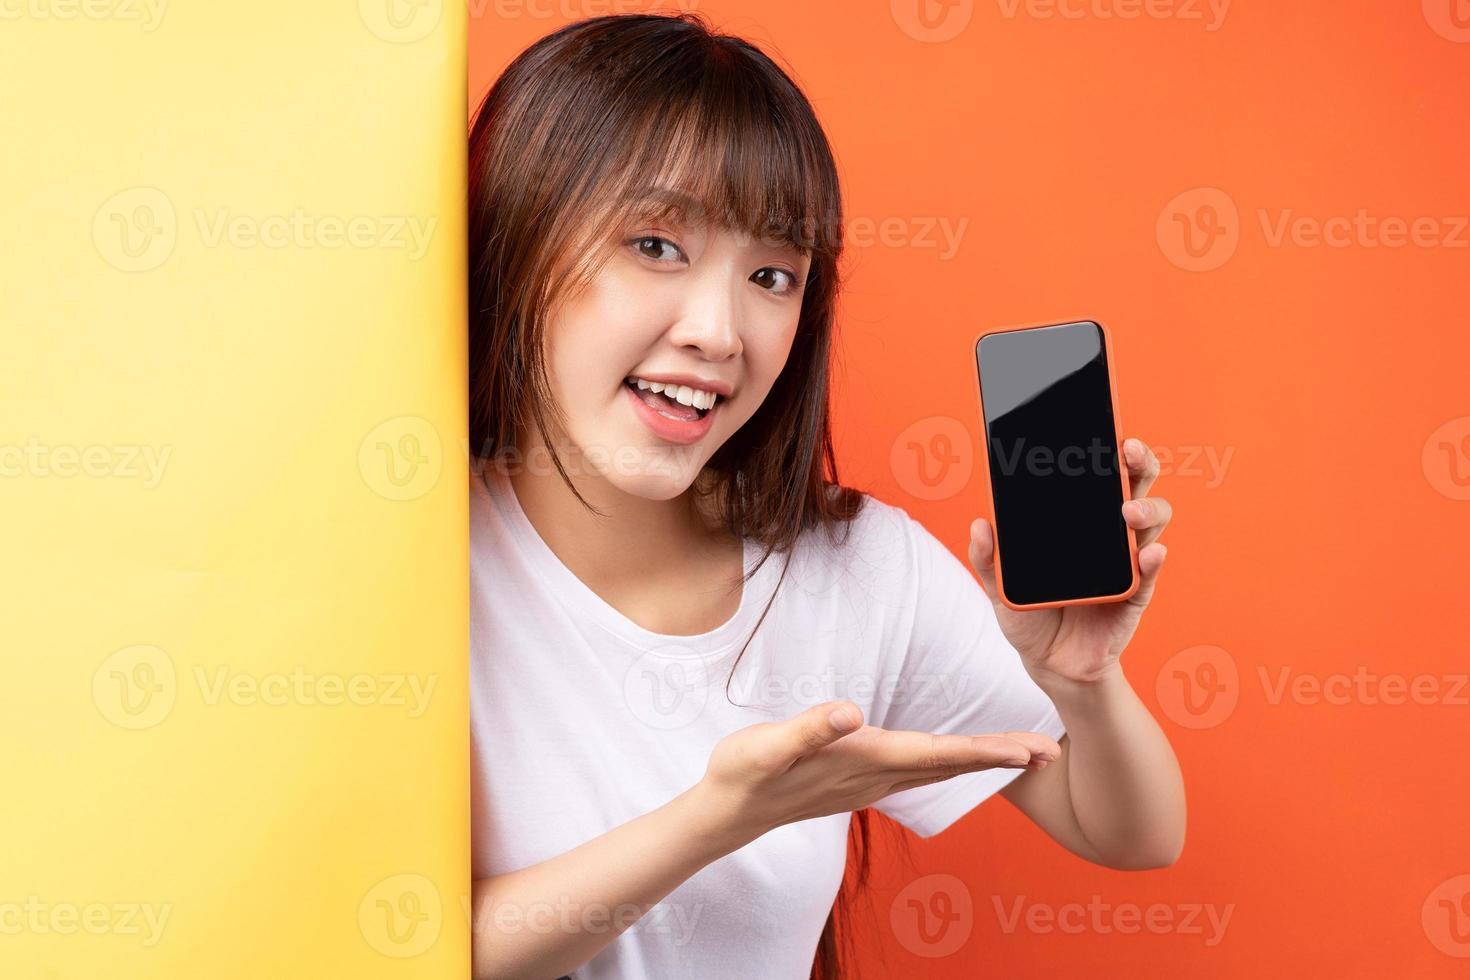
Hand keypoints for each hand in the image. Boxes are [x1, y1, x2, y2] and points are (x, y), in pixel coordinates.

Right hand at [694, 700, 1060, 841]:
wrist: (726, 812)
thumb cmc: (743, 775)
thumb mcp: (766, 746)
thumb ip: (808, 730)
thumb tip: (849, 713)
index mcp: (862, 761)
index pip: (936, 755)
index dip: (983, 750)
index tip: (1027, 748)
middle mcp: (875, 776)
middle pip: (951, 766)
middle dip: (1001, 758)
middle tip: (1051, 750)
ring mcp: (869, 783)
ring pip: (938, 771)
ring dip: (981, 760)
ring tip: (1022, 752)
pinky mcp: (859, 780)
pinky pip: (920, 771)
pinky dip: (951, 762)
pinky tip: (956, 757)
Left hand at [968, 436, 1172, 688]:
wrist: (1050, 663)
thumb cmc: (1030, 613)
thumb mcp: (1000, 586)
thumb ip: (988, 558)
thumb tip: (979, 525)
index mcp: (1080, 521)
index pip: (1098, 476)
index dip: (1106, 449)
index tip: (1102, 428)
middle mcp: (1110, 533)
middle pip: (1135, 487)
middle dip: (1138, 463)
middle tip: (1126, 451)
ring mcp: (1126, 562)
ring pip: (1151, 523)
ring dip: (1145, 511)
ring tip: (1127, 512)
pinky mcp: (1135, 595)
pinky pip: (1149, 574)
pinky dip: (1153, 560)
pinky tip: (1148, 553)